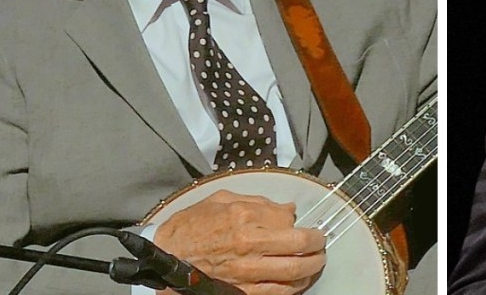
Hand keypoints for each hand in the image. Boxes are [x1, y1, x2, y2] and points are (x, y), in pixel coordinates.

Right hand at [153, 189, 326, 294]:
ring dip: (311, 269)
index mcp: (245, 220)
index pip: (291, 224)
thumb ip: (258, 202)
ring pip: (293, 276)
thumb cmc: (190, 227)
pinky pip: (277, 293)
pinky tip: (298, 281)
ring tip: (315, 263)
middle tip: (321, 245)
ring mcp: (246, 274)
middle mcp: (249, 248)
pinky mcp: (241, 292)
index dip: (305, 225)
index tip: (309, 226)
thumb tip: (287, 209)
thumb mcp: (222, 200)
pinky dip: (293, 288)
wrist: (165, 257)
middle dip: (317, 248)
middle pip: (299, 251)